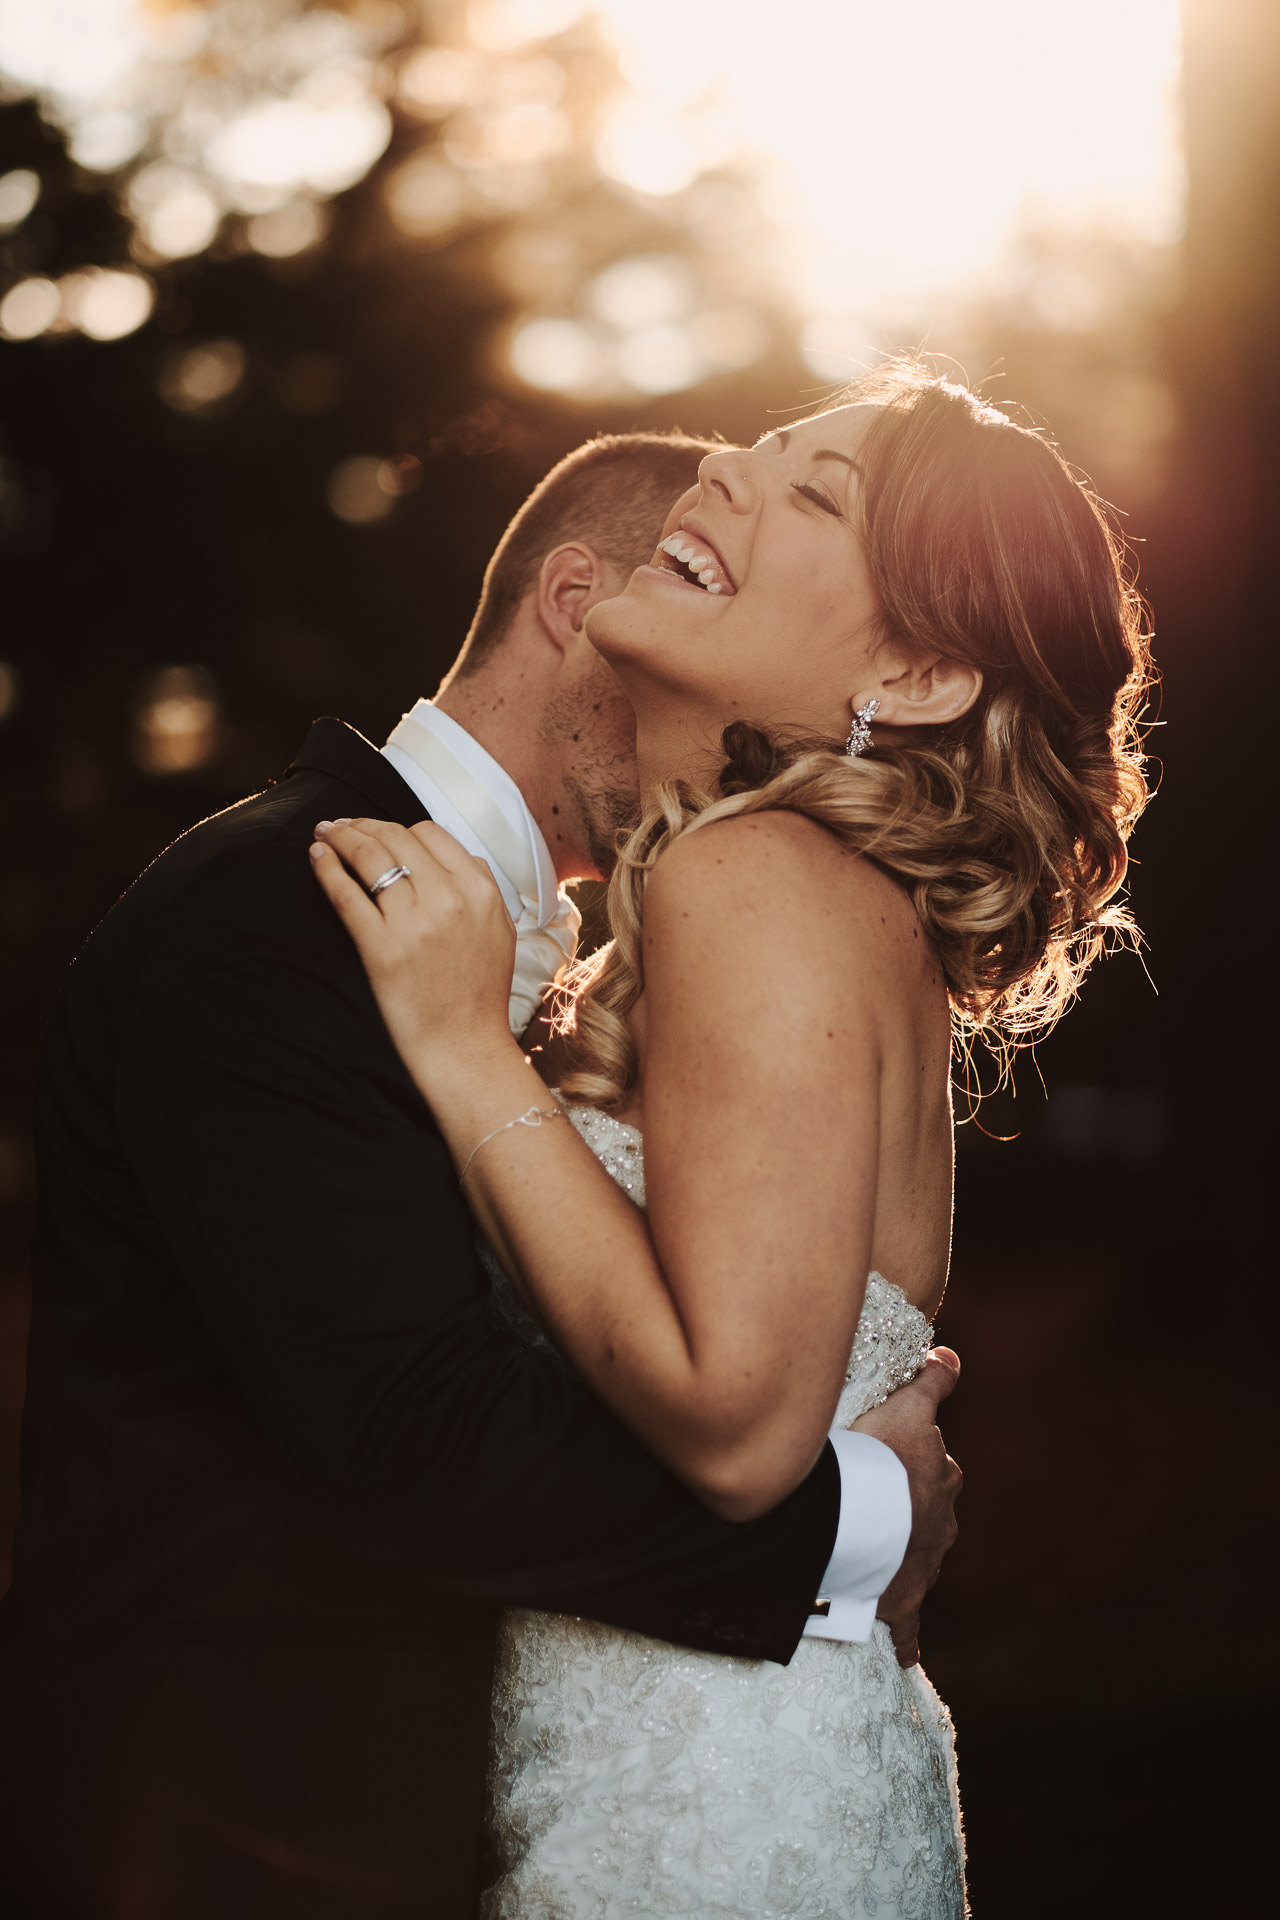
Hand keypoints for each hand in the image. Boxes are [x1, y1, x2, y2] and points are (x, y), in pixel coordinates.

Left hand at [310, 816, 517, 1078]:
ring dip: (341, 836)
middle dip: (363, 824)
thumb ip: (483, 889)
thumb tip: (459, 856)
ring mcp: (415, 923)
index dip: (397, 827)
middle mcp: (450, 899)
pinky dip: (327, 868)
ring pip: (370, 856)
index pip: (430, 833)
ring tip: (325, 834)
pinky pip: (347, 894)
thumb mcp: (499, 931)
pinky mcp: (382, 949)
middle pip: (396, 837)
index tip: (378, 830)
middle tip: (341, 826)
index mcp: (480, 890)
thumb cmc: (480, 994)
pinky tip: (316, 856)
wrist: (465, 1047)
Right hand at [853, 1348, 962, 1668]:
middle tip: (878, 1509)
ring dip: (902, 1561)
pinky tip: (903, 1657)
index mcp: (941, 1481)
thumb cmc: (881, 1457)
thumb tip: (952, 1355)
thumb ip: (933, 1382)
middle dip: (912, 1514)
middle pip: (931, 1517)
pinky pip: (908, 1629)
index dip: (916, 1466)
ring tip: (872, 1560)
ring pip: (919, 1562)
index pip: (938, 1470)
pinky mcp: (903, 1603)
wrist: (862, 1520)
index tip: (898, 1468)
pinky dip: (905, 1643)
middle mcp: (941, 1524)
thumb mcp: (907, 1408)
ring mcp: (923, 1565)